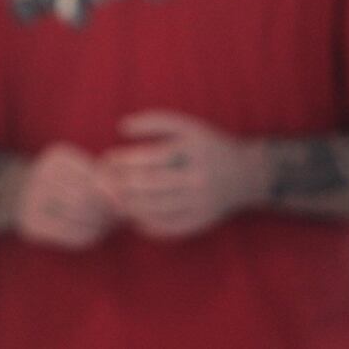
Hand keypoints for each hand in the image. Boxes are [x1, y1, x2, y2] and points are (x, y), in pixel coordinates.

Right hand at [14, 143, 119, 249]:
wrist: (15, 191)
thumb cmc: (61, 179)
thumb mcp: (79, 168)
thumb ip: (103, 179)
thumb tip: (126, 201)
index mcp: (58, 158)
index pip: (96, 178)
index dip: (114, 193)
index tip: (122, 201)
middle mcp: (42, 176)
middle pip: (88, 199)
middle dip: (107, 211)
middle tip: (117, 217)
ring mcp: (33, 201)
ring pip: (81, 218)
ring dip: (100, 225)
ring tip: (106, 224)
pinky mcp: (31, 224)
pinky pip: (70, 235)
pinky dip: (88, 236)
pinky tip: (92, 232)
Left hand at [102, 110, 265, 239]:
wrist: (247, 175)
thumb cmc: (208, 146)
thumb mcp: (187, 126)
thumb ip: (154, 122)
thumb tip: (121, 126)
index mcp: (193, 151)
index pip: (150, 157)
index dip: (124, 159)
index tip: (106, 159)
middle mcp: (198, 177)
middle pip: (151, 184)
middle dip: (121, 184)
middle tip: (101, 182)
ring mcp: (201, 202)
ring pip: (158, 208)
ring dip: (129, 205)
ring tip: (111, 199)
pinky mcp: (203, 221)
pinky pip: (171, 226)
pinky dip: (149, 224)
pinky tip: (134, 218)